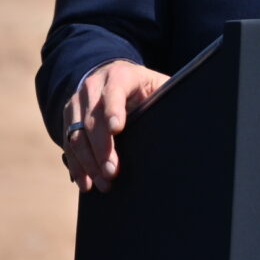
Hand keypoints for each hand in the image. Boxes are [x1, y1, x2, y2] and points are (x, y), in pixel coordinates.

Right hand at [60, 60, 168, 191]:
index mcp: (119, 76)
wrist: (110, 75)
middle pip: (92, 120)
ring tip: (103, 184)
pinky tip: (86, 183)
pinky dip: (76, 166)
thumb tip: (191, 116)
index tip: (118, 130)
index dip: (114, 111)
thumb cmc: (143, 85)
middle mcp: (93, 87)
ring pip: (77, 135)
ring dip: (88, 163)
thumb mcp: (157, 84)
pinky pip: (68, 145)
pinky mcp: (68, 118)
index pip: (114, 92)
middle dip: (102, 149)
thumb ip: (167, 96)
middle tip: (113, 173)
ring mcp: (77, 103)